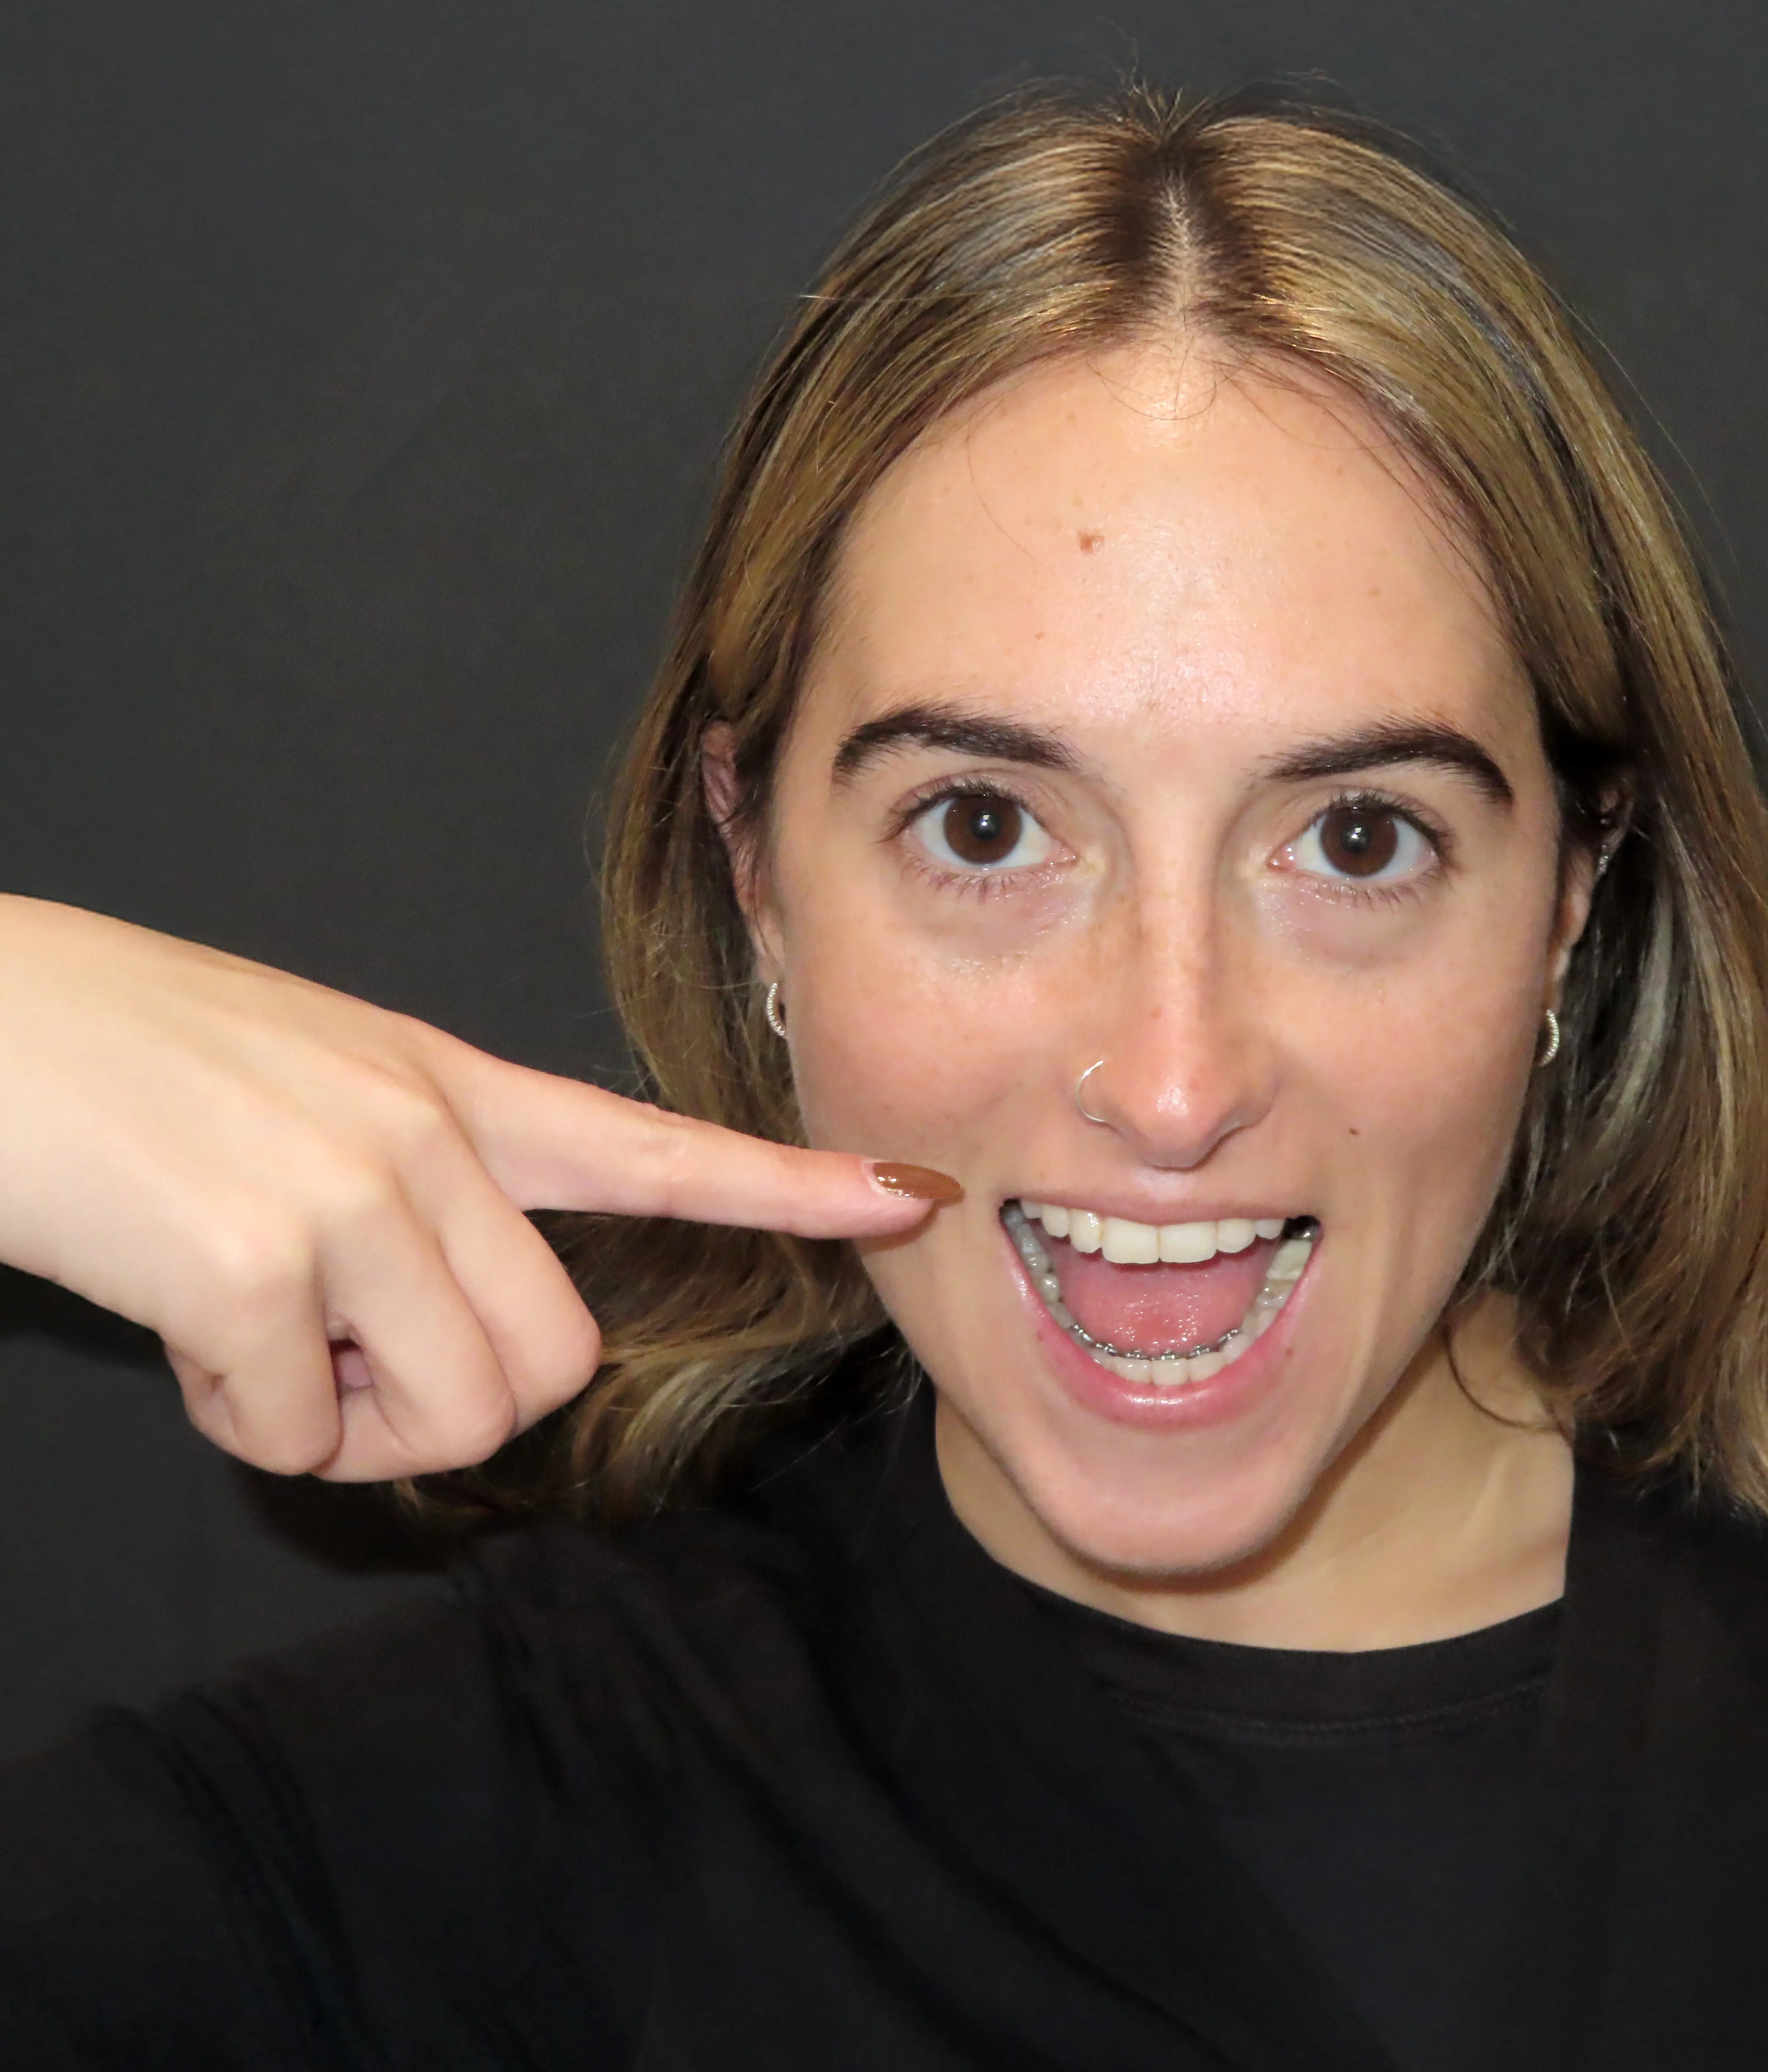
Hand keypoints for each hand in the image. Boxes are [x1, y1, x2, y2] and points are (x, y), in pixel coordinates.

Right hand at [0, 896, 954, 1479]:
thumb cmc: (125, 1067)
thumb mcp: (310, 1093)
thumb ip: (409, 1190)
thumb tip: (428, 1332)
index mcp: (450, 1089)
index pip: (663, 1143)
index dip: (796, 1186)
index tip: (912, 1196)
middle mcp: (428, 1133)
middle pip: (554, 1360)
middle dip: (446, 1411)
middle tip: (328, 1362)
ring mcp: (352, 1188)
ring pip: (456, 1406)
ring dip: (345, 1424)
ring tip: (251, 1337)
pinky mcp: (259, 1257)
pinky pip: (298, 1430)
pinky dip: (236, 1419)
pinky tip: (176, 1326)